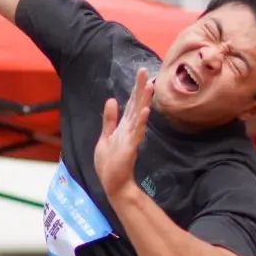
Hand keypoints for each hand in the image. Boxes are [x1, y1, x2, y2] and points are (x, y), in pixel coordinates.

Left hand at [94, 67, 153, 201]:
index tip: (142, 73)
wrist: (114, 183)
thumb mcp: (106, 136)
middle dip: (141, 89)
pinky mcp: (130, 147)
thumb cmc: (110, 162)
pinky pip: (136, 133)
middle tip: (146, 72)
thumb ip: (109, 119)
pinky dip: (141, 122)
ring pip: (139, 116)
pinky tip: (145, 111)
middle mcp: (130, 129)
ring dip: (144, 101)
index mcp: (124, 125)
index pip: (132, 103)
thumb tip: (112, 99)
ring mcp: (131, 137)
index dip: (136, 89)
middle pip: (137, 105)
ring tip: (149, 87)